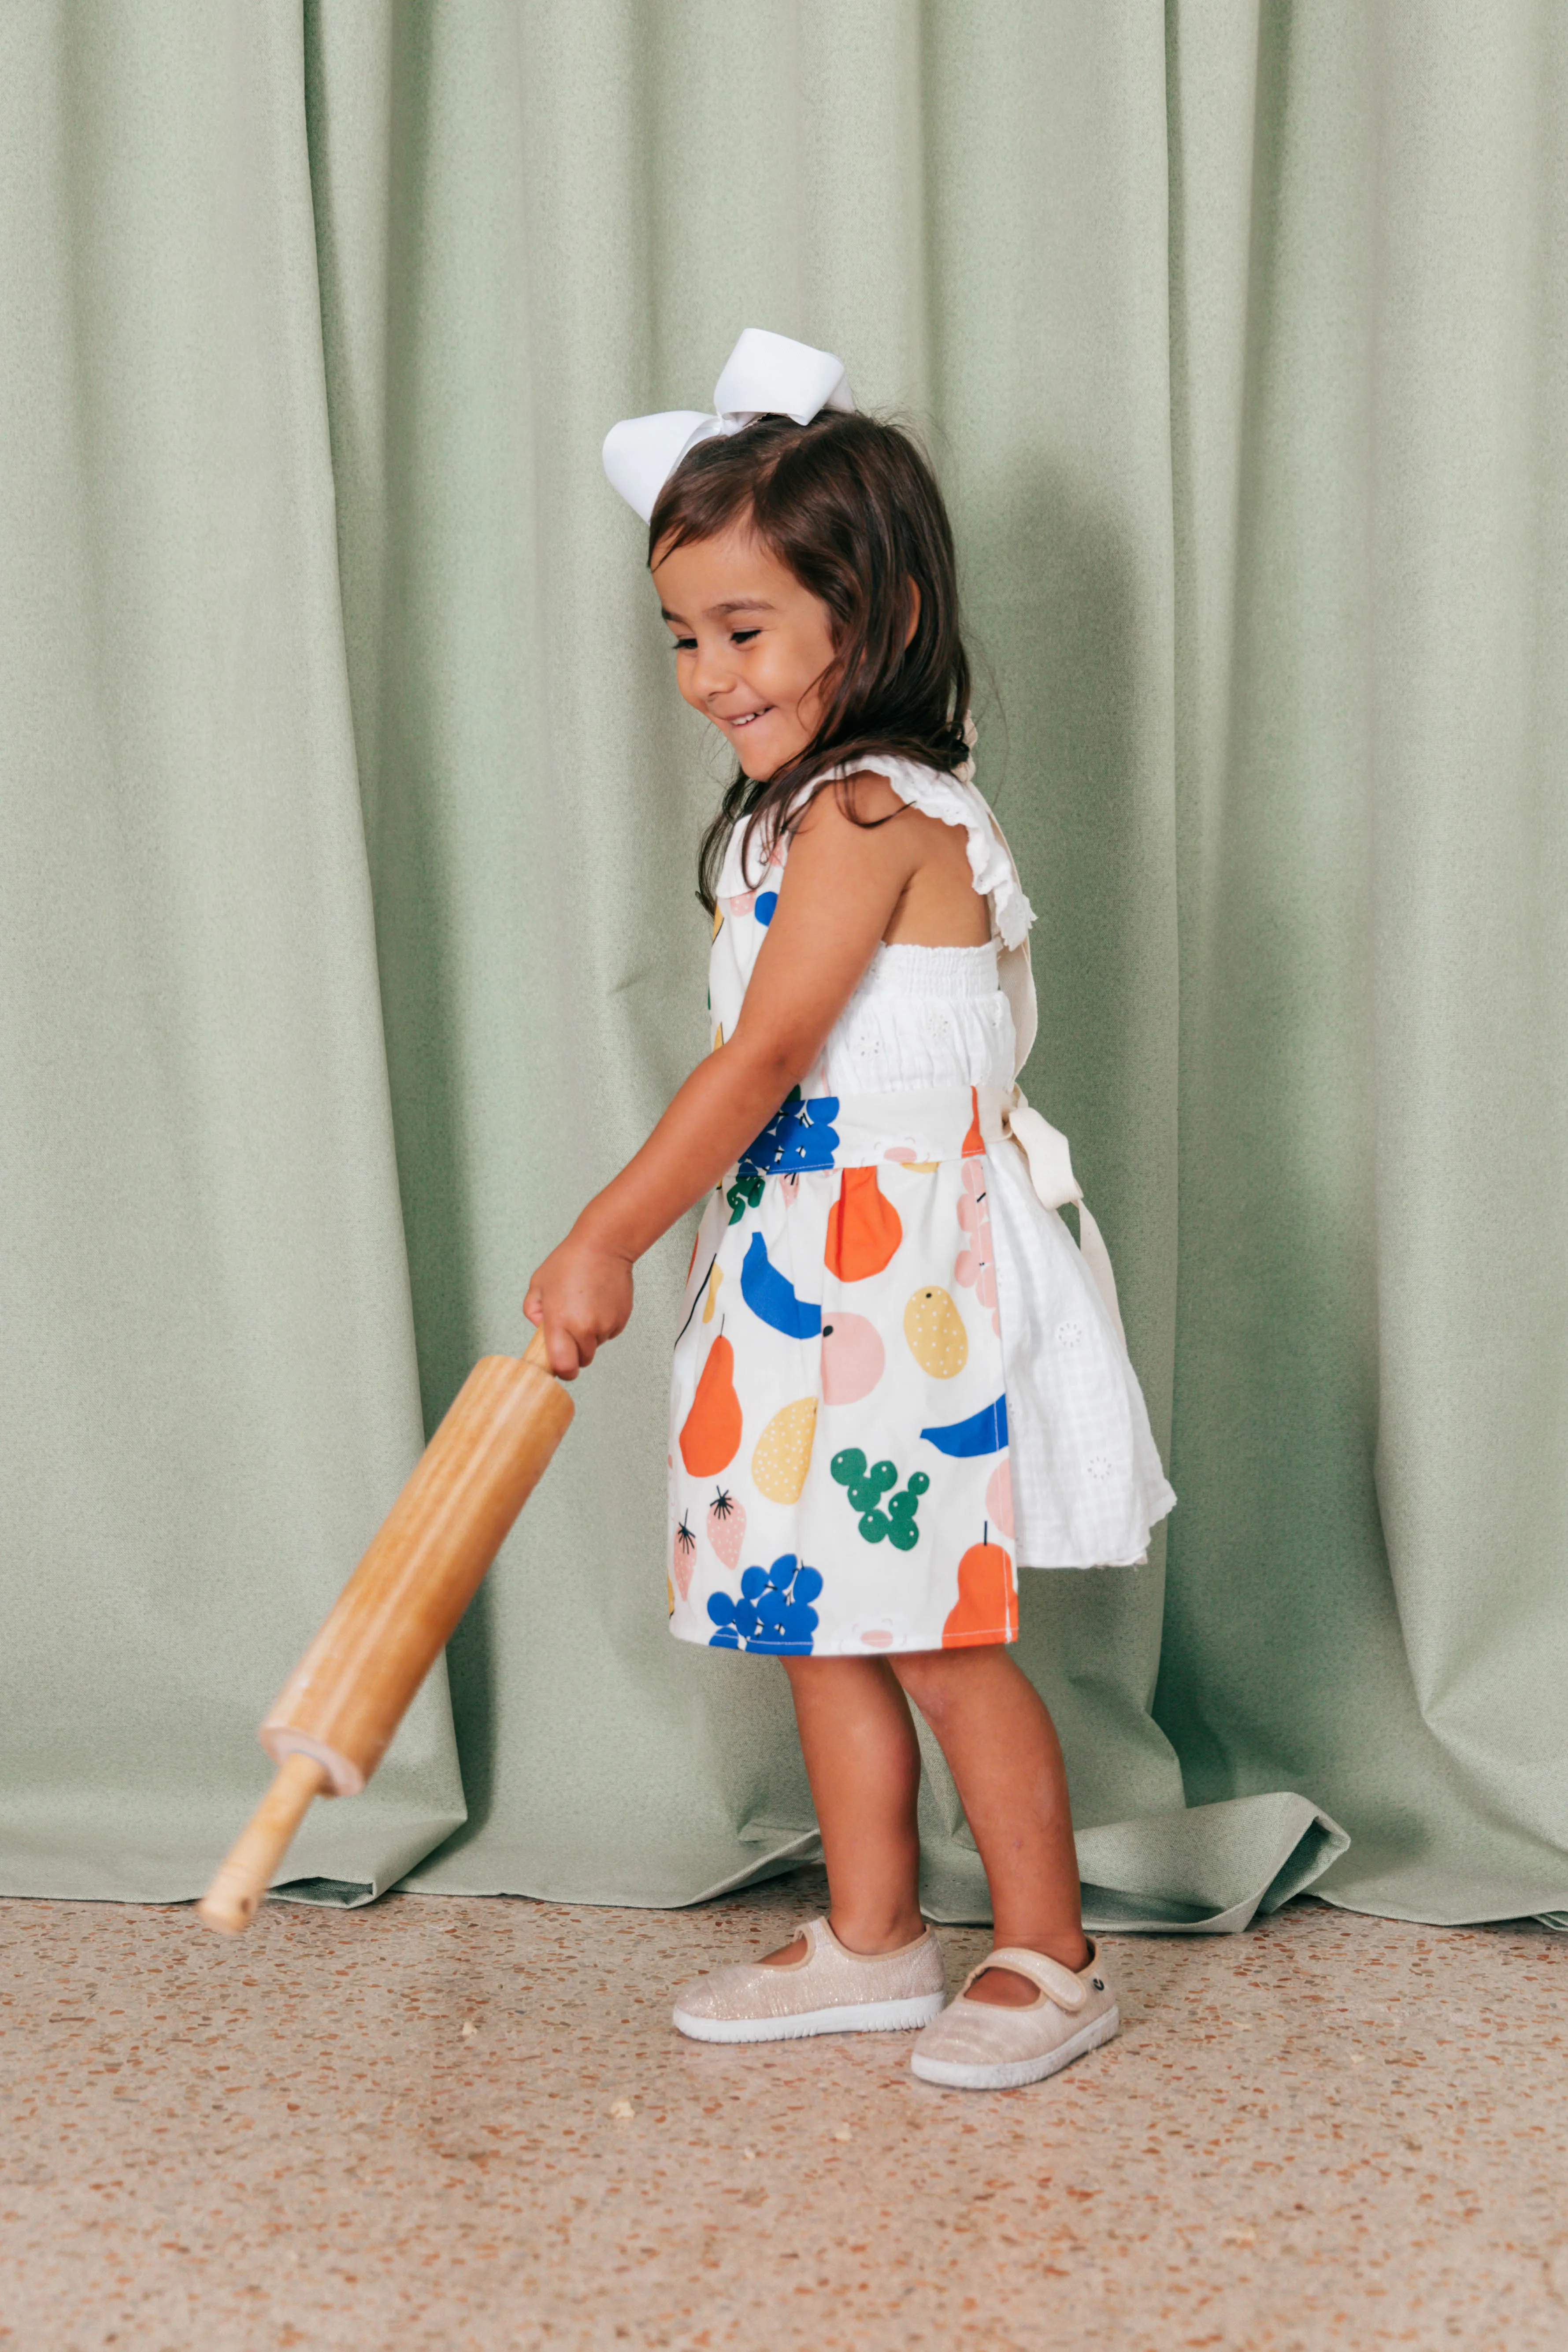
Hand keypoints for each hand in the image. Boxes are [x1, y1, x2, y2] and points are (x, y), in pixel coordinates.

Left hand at [523, 1227, 633, 1379]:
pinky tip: (597, 1303)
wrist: (604, 1246)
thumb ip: (533, 1311)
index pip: (564, 1367)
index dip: (561, 1371)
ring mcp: (606, 1325)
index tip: (559, 1366)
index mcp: (561, 1322)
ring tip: (584, 1306)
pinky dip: (603, 1325)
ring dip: (589, 1334)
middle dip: (574, 1349)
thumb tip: (540, 1328)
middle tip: (569, 1326)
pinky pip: (609, 1333)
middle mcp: (586, 1328)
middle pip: (581, 1359)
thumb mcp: (538, 1284)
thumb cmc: (570, 1261)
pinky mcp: (621, 1320)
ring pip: (595, 1345)